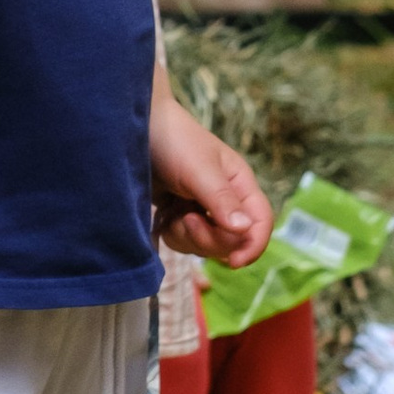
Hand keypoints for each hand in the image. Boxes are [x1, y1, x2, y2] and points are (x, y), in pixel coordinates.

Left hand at [150, 100, 270, 268]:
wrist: (133, 130)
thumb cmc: (173, 141)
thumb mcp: (199, 169)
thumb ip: (221, 200)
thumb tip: (245, 229)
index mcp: (240, 185)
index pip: (260, 222)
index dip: (252, 246)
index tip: (233, 263)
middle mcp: (226, 200)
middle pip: (232, 241)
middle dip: (208, 239)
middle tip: (186, 218)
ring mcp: (202, 209)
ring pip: (206, 246)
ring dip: (187, 237)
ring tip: (172, 212)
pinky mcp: (179, 215)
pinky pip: (183, 242)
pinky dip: (173, 234)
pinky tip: (164, 215)